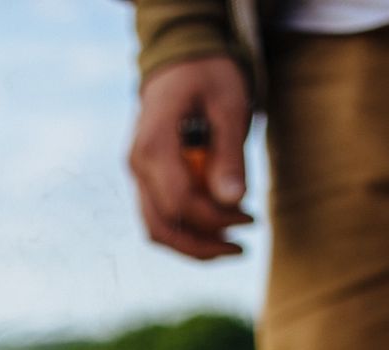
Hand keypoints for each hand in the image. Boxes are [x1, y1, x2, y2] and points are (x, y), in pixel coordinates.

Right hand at [128, 56, 252, 260]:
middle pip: (163, 225)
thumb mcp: (229, 104)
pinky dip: (186, 232)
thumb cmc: (208, 76)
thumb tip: (234, 201)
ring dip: (193, 246)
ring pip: (156, 229)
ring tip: (232, 247)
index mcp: (153, 144)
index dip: (216, 219)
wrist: (179, 63)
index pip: (180, 200)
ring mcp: (138, 175)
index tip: (251, 218)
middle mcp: (137, 164)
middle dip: (204, 244)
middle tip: (243, 247)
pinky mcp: (146, 181)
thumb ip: (229, 153)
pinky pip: (159, 218)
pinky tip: (216, 233)